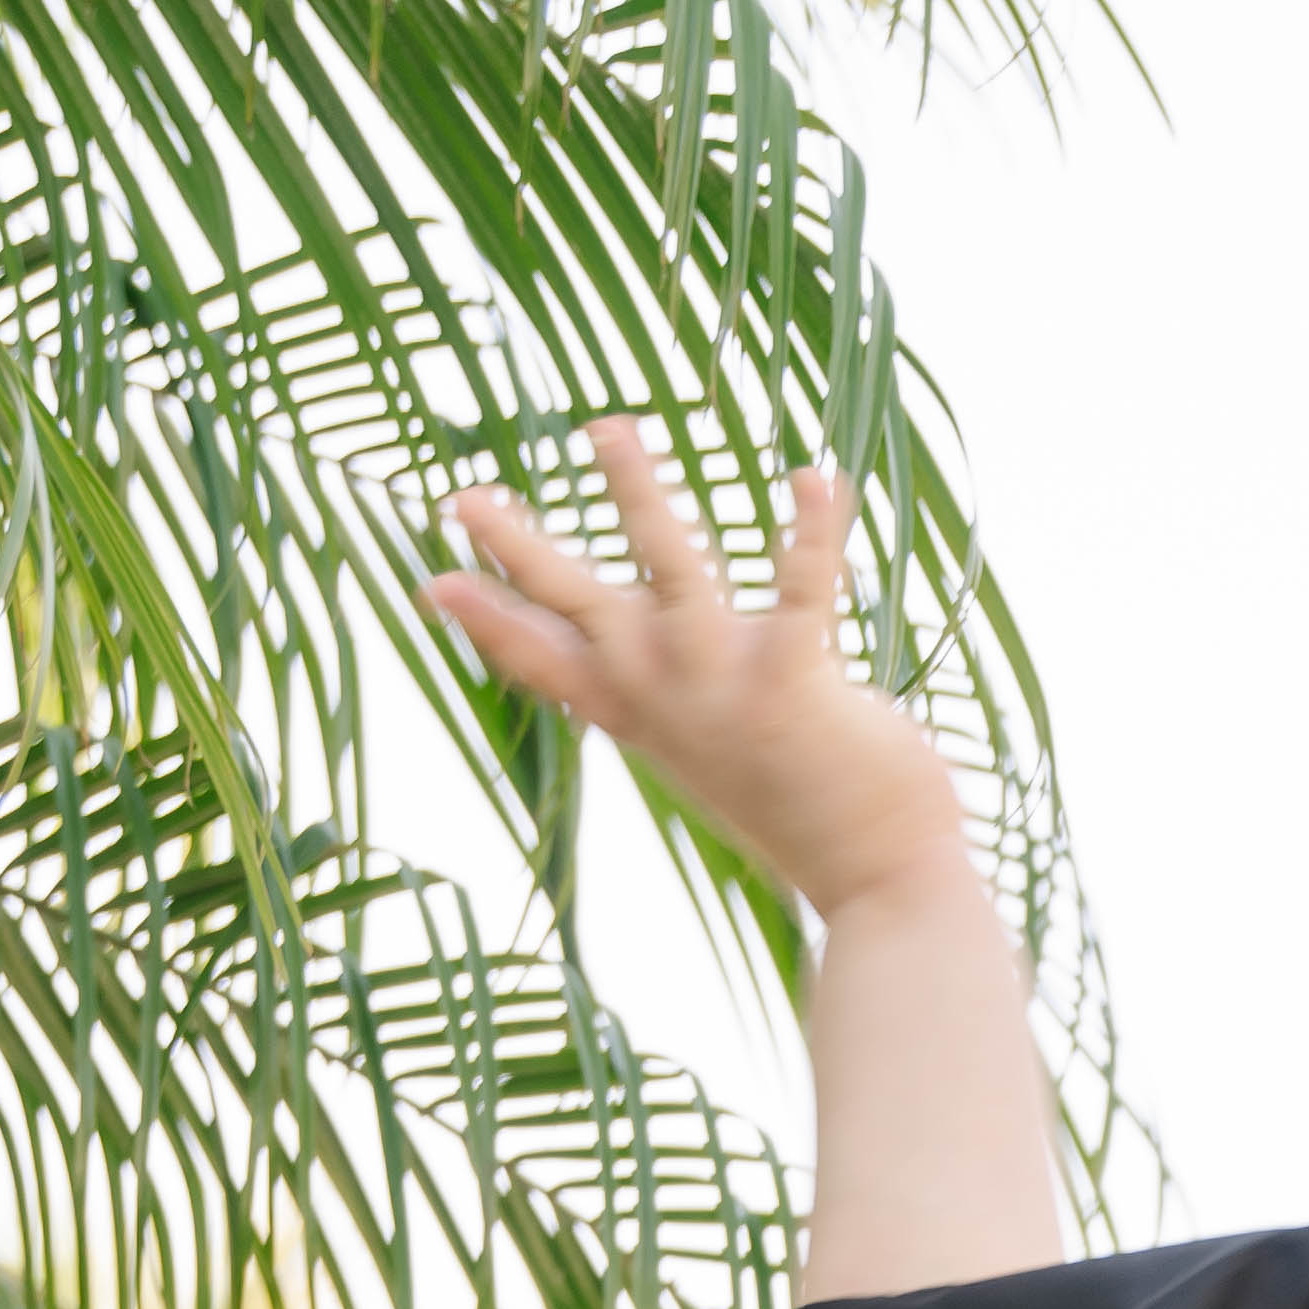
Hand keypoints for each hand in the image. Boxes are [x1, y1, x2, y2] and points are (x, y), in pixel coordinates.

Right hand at [422, 429, 968, 926]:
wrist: (878, 881)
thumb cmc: (807, 806)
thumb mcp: (716, 753)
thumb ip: (677, 704)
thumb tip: (650, 673)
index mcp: (648, 715)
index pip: (551, 666)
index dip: (491, 625)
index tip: (429, 585)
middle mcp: (670, 698)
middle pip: (579, 610)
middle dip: (519, 552)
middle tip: (461, 496)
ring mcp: (726, 688)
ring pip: (670, 572)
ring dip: (638, 497)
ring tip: (609, 427)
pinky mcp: (796, 683)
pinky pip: (802, 590)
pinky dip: (811, 530)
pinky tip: (813, 474)